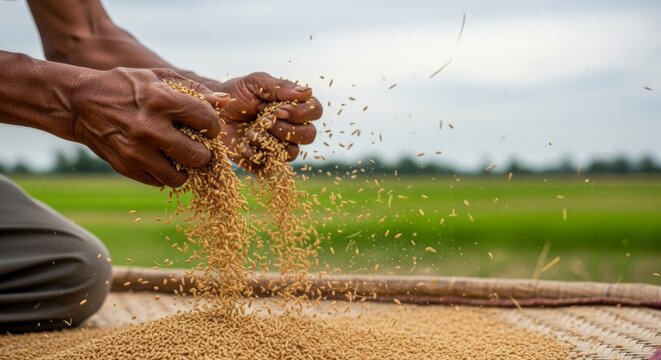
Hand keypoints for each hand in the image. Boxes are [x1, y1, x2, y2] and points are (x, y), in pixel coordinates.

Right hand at [69, 67, 229, 186]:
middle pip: (198, 156)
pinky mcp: (126, 167)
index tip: (208, 127)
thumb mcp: (158, 77)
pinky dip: (164, 175)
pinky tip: (161, 160)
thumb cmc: (126, 87)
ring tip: (181, 157)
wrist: (81, 103)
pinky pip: (158, 182)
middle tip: (199, 147)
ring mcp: (136, 151)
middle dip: (204, 153)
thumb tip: (224, 100)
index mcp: (161, 100)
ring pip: (179, 177)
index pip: (207, 121)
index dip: (213, 126)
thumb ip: (194, 89)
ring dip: (185, 170)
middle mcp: (150, 128)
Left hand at [214, 72, 321, 168]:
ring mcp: (279, 147)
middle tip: (264, 120)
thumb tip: (307, 91)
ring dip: (271, 142)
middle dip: (287, 129)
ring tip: (250, 133)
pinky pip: (270, 166)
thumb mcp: (256, 82)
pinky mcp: (264, 162)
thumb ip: (280, 87)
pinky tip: (242, 145)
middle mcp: (292, 129)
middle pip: (309, 135)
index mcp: (294, 107)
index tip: (278, 109)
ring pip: (292, 153)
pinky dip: (256, 156)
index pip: (314, 111)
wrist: (213, 111)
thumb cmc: (237, 93)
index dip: (301, 112)